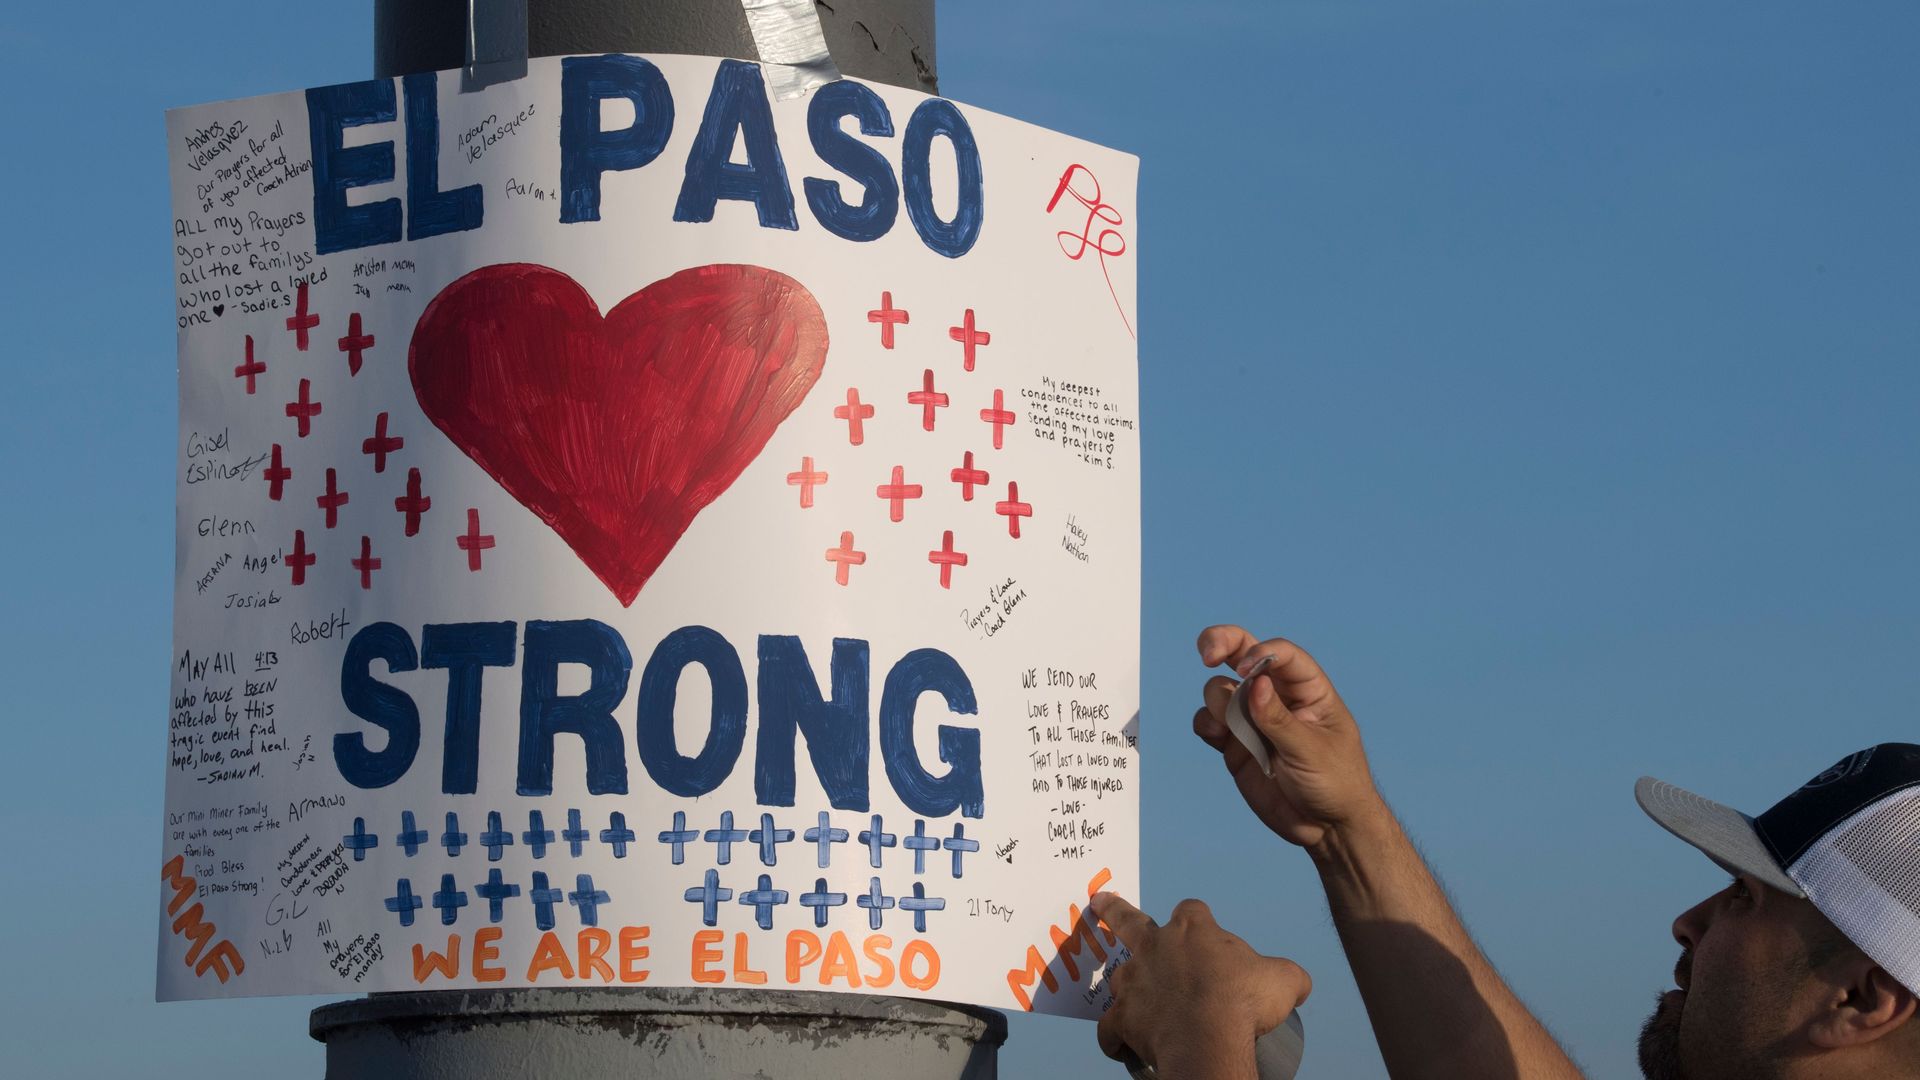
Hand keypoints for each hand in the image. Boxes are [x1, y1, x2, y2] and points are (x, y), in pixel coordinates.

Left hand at [1091, 892, 1309, 1078]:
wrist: (1208, 1038)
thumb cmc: (1245, 1002)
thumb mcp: (1284, 981)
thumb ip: (1289, 976)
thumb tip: (1299, 985)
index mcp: (1192, 930)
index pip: (1192, 910)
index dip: (1198, 919)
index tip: (1204, 928)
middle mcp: (1155, 948)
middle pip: (1126, 920)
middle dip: (1113, 910)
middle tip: (1099, 903)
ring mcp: (1134, 982)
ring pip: (1120, 980)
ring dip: (1128, 990)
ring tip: (1138, 1006)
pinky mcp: (1122, 1017)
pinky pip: (1109, 1028)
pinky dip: (1114, 1038)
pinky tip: (1122, 1046)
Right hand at [1193, 625, 1380, 854]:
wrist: (1326, 829)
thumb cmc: (1336, 784)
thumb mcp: (1312, 751)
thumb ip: (1279, 719)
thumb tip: (1254, 683)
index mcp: (1308, 690)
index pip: (1281, 655)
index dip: (1260, 653)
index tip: (1245, 670)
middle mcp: (1277, 698)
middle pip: (1243, 654)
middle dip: (1221, 644)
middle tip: (1207, 652)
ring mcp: (1253, 720)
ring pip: (1221, 690)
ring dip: (1217, 699)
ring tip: (1228, 726)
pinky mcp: (1235, 745)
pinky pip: (1209, 722)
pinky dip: (1205, 723)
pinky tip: (1215, 736)